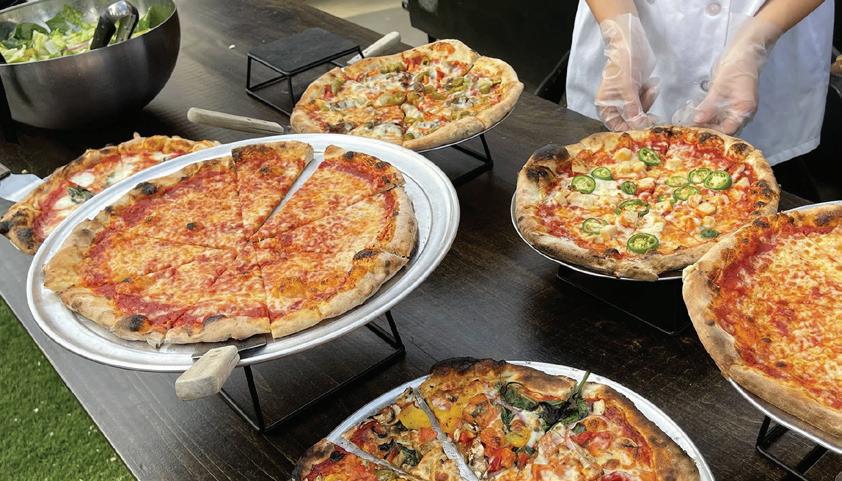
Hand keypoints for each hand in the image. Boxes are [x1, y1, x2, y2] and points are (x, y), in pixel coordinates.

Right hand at [595, 13, 658, 130]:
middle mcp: (614, 104)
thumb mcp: (628, 89)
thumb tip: (639, 128)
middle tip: (655, 115)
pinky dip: (650, 94)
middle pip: (630, 120)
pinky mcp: (637, 91)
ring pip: (640, 111)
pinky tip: (651, 84)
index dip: (630, 128)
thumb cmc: (623, 63)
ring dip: (648, 101)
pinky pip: (645, 100)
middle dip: (642, 115)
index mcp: (605, 106)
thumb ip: (633, 111)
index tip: (645, 127)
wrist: (631, 42)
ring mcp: (626, 98)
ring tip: (650, 87)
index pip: (616, 126)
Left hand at [692, 18, 781, 133]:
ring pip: (721, 123)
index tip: (696, 136)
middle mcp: (742, 112)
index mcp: (744, 109)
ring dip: (707, 125)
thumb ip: (710, 105)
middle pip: (725, 129)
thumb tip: (698, 121)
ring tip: (689, 128)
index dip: (713, 134)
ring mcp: (736, 107)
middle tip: (689, 134)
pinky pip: (719, 114)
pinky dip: (708, 117)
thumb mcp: (720, 86)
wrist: (744, 51)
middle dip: (708, 132)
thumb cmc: (736, 66)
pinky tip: (695, 118)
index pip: (728, 130)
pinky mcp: (729, 103)